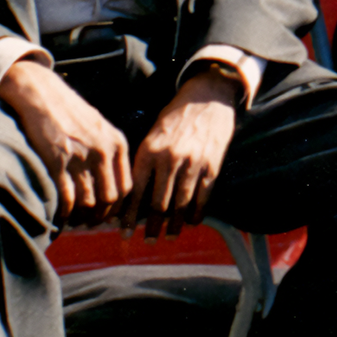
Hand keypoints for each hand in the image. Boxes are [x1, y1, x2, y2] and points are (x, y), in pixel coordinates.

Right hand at [0, 60, 131, 224]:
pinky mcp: (57, 161)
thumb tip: (111, 186)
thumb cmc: (71, 113)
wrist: (43, 95)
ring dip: (82, 217)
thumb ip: (109, 152)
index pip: (126, 186)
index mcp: (117, 143)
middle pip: (110, 198)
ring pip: (89, 202)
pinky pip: (67, 198)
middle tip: (90, 223)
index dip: (117, 206)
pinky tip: (61, 216)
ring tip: (76, 221)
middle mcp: (102, 151)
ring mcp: (80, 157)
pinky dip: (65, 213)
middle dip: (101, 216)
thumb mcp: (101, 128)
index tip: (108, 215)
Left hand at [126, 70, 241, 235]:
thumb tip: (132, 196)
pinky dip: (197, 212)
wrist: (208, 96)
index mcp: (149, 151)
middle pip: (158, 203)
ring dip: (174, 225)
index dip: (129, 216)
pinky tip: (191, 222)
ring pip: (180, 203)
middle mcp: (169, 159)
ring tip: (169, 237)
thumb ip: (144, 163)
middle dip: (152, 226)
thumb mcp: (153, 134)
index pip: (135, 192)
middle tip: (148, 241)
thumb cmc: (175, 117)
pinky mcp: (212, 164)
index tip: (124, 233)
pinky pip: (203, 196)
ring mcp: (192, 163)